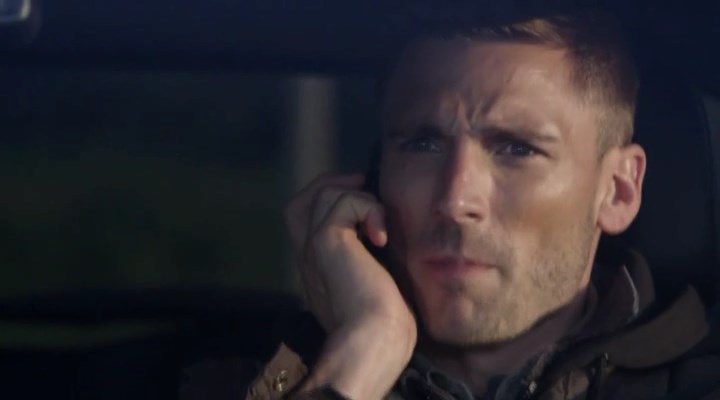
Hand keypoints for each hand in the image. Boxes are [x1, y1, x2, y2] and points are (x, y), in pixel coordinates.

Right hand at [284, 173, 416, 398]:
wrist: (371, 341)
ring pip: (324, 193)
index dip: (327, 203)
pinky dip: (369, 209)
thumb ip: (366, 265)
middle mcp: (307, 255)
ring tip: (379, 227)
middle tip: (363, 189)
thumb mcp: (371, 288)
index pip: (304, 222)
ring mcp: (312, 246)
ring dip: (359, 199)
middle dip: (331, 185)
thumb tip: (384, 240)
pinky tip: (382, 238)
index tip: (361, 204)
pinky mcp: (326, 240)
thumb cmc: (381, 326)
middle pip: (301, 201)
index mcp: (316, 268)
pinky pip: (345, 201)